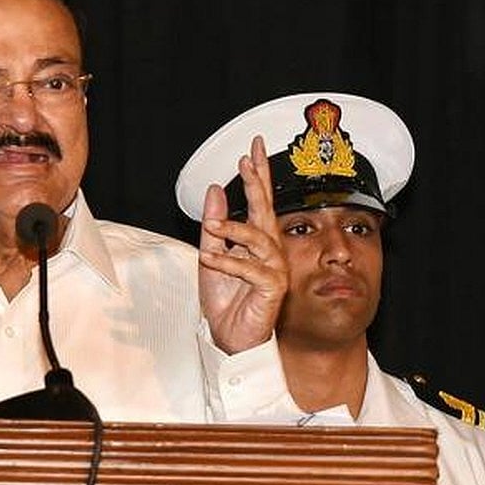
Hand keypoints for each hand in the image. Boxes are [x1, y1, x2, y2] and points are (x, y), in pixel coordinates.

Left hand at [198, 136, 287, 353]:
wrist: (229, 337)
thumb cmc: (225, 300)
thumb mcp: (211, 255)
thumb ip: (213, 225)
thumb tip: (216, 188)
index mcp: (257, 240)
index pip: (260, 201)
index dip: (258, 174)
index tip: (254, 147)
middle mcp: (270, 250)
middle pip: (266, 210)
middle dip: (257, 183)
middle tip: (247, 159)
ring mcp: (275, 269)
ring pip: (258, 238)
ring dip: (232, 229)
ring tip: (211, 225)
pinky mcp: (273, 288)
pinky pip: (251, 269)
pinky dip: (228, 261)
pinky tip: (210, 256)